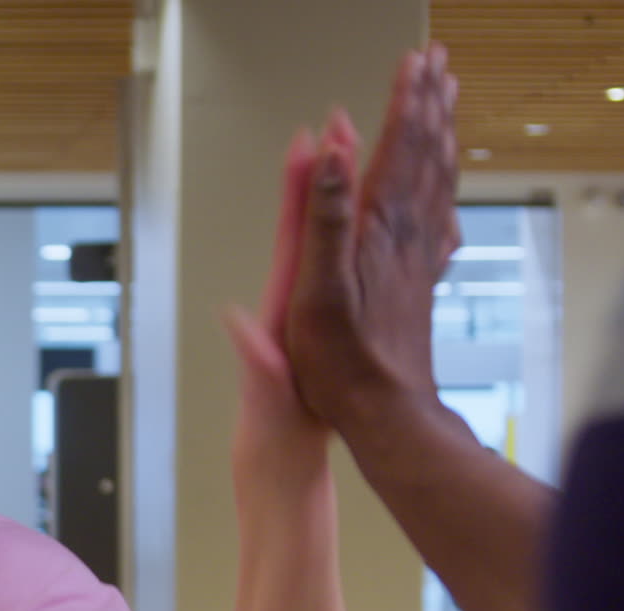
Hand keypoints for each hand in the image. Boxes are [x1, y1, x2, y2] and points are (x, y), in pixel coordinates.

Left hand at [228, 127, 331, 492]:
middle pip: (310, 230)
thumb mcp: (266, 405)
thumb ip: (254, 365)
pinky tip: (386, 228)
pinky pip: (351, 277)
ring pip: (332, 248)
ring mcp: (312, 320)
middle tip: (335, 122)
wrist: (281, 474)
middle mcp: (296, 310)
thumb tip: (236, 321)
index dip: (300, 190)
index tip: (308, 140)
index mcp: (283, 316)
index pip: (293, 240)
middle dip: (321, 176)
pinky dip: (367, 245)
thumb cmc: (272, 444)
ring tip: (362, 156)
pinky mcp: (330, 335)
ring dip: (345, 203)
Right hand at [284, 43, 460, 429]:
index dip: (406, 100)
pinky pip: (439, 221)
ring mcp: (417, 258)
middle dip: (430, 103)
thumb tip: (332, 147)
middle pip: (425, 153)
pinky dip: (444, 191)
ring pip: (437, 181)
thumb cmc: (343, 360)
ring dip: (441, 136)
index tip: (413, 60)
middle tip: (436, 64)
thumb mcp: (316, 286)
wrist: (386, 410)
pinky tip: (447, 192)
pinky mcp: (418, 283)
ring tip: (445, 103)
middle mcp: (407, 235)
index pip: (397, 146)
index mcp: (379, 228)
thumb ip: (324, 212)